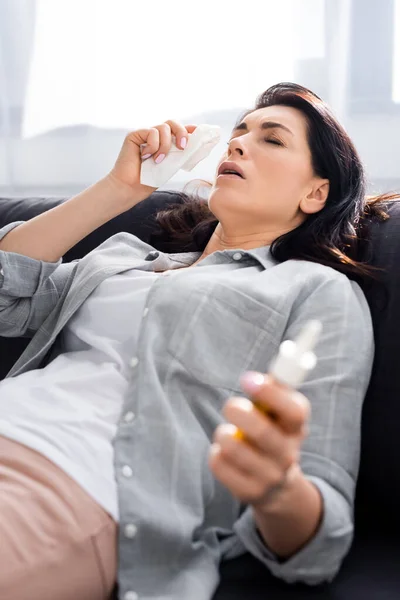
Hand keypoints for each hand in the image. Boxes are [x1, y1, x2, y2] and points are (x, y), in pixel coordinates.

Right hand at [108, 121, 196, 205]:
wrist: (130, 188)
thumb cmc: (148, 181)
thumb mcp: (170, 166)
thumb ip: (180, 154)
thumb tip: (196, 147)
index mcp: (164, 142)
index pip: (179, 130)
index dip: (190, 129)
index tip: (199, 132)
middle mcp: (155, 136)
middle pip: (172, 123)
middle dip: (181, 133)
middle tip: (182, 147)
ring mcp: (144, 134)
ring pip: (163, 128)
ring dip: (165, 145)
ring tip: (159, 160)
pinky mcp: (135, 134)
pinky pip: (151, 132)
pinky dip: (153, 146)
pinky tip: (145, 157)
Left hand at [208, 372, 309, 508]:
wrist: (278, 484)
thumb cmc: (273, 432)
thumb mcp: (279, 411)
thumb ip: (273, 389)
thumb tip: (255, 378)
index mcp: (297, 429)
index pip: (294, 412)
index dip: (271, 393)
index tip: (247, 379)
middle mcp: (288, 455)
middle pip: (262, 432)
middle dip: (239, 412)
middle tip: (230, 406)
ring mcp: (269, 477)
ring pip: (234, 449)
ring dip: (224, 433)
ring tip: (227, 432)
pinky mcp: (248, 492)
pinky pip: (219, 465)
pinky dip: (216, 452)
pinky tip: (224, 452)